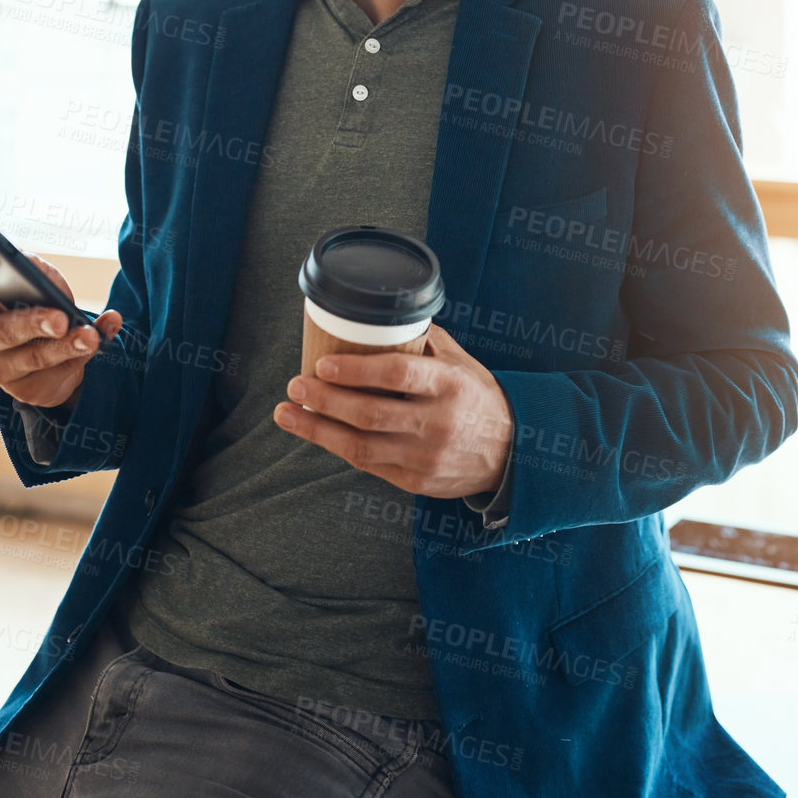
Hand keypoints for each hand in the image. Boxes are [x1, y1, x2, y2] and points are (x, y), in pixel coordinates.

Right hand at [0, 255, 122, 410]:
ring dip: (67, 345)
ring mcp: (1, 369)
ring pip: (36, 357)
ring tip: (90, 335)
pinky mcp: (27, 391)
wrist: (49, 353)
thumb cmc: (35, 305)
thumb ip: (38, 273)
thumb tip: (48, 280)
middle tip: (59, 318)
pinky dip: (84, 354)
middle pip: (4, 332)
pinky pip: (59, 374)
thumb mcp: (37, 283)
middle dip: (34, 323)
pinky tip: (101, 338)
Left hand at [272, 321, 513, 499]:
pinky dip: (338, 447)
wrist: (511, 451)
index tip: (322, 363)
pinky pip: (369, 465)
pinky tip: (316, 432)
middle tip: (295, 384)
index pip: (398, 375)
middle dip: (324, 400)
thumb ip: (422, 340)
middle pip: (370, 414)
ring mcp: (425, 457)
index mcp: (449, 384)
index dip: (357, 370)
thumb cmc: (477, 396)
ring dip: (317, 430)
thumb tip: (378, 316)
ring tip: (286, 413)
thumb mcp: (460, 361)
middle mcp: (437, 423)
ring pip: (362, 447)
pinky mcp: (416, 482)